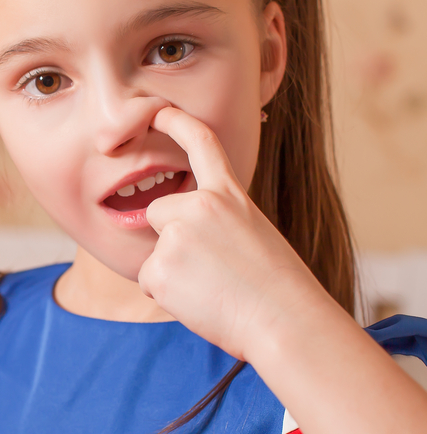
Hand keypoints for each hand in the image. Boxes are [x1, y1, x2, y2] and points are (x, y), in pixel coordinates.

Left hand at [139, 107, 332, 360]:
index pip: (202, 146)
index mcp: (229, 196)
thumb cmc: (276, 288)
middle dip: (169, 238)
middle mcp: (198, 207)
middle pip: (157, 212)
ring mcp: (176, 236)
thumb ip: (216, 221)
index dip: (176, 123)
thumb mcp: (252, 234)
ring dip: (172, 272)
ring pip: (153, 252)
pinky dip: (166, 295)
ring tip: (212, 288)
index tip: (158, 111)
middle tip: (211, 268)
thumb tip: (182, 232)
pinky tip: (200, 301)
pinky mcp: (159, 268)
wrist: (285, 322)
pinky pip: (148, 280)